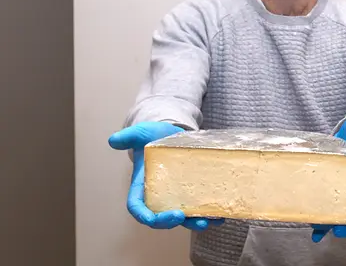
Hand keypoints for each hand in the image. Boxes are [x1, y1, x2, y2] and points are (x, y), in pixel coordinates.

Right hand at [108, 121, 223, 230]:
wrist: (172, 135)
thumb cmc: (153, 137)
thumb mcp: (141, 133)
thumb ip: (129, 136)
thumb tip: (114, 140)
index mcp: (141, 187)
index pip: (138, 208)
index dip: (144, 216)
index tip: (151, 219)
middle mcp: (158, 196)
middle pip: (160, 218)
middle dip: (170, 222)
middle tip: (181, 217)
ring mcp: (175, 198)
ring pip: (182, 218)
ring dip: (194, 223)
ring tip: (207, 222)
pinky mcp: (191, 194)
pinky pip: (198, 209)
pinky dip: (208, 215)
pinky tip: (220, 215)